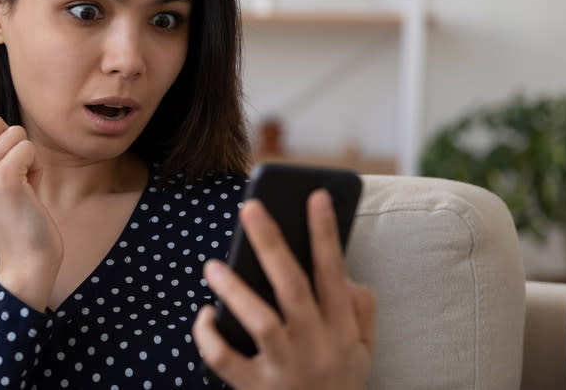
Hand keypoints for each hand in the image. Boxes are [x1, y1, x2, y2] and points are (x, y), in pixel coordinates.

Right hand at [0, 112, 62, 309]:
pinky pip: (28, 147)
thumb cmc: (16, 223)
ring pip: (14, 131)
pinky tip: (31, 189)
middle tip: (16, 172)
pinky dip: (37, 166)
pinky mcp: (4, 177)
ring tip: (24, 184)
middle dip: (12, 140)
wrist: (24, 263)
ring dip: (27, 154)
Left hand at [192, 190, 376, 388]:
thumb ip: (361, 313)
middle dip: (272, 243)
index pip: (334, 273)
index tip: (314, 195)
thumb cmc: (338, 388)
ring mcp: (285, 370)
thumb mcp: (363, 354)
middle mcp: (316, 347)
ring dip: (235, 289)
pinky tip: (203, 315)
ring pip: (260, 322)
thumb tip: (348, 275)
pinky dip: (209, 336)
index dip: (325, 233)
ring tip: (212, 265)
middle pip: (293, 286)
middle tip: (250, 207)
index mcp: (341, 332)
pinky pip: (225, 360)